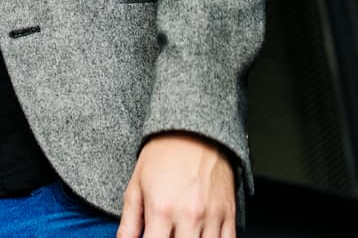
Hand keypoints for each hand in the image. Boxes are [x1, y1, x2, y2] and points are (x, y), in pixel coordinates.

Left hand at [118, 132, 234, 237]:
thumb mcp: (136, 186)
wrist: (194, 129)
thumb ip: (129, 223)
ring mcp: (211, 216)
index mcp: (162, 210)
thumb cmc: (164, 154)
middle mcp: (189, 215)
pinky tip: (202, 237)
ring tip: (183, 235)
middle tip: (167, 235)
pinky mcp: (229, 213)